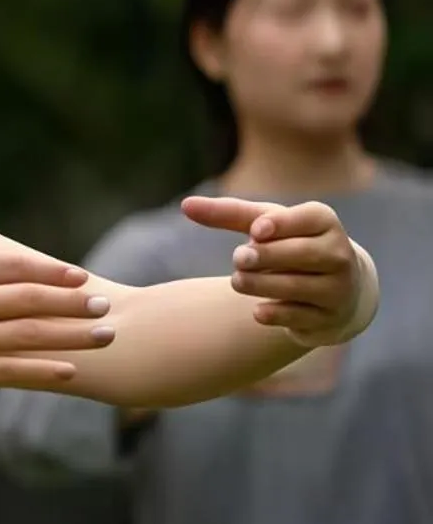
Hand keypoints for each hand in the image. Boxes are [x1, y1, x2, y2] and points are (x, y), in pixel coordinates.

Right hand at [0, 247, 115, 399]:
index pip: (10, 268)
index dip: (50, 273)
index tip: (78, 277)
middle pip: (27, 301)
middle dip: (72, 304)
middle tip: (105, 305)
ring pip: (24, 337)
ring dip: (70, 336)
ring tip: (102, 336)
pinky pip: (4, 372)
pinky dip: (40, 371)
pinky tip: (67, 371)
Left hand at [181, 197, 371, 347]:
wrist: (335, 289)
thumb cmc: (291, 245)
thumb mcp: (267, 225)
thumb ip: (230, 214)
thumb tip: (186, 205)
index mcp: (325, 222)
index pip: (307, 219)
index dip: (281, 224)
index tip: (255, 231)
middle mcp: (339, 254)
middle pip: (301, 254)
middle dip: (267, 256)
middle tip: (237, 258)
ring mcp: (337, 289)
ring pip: (297, 286)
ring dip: (262, 284)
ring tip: (237, 281)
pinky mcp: (327, 318)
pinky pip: (299, 316)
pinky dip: (276, 314)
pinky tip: (256, 312)